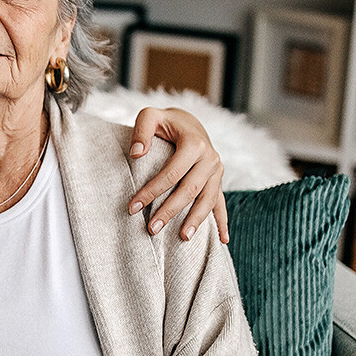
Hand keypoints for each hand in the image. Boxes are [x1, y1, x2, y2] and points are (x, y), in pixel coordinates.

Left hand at [127, 107, 228, 243]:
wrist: (188, 122)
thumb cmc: (165, 121)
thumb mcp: (151, 116)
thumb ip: (142, 131)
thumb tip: (136, 154)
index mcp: (194, 143)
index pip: (171, 173)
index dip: (151, 191)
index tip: (132, 208)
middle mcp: (210, 158)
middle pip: (189, 190)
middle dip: (170, 211)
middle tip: (151, 229)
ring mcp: (217, 171)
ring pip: (207, 200)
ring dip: (196, 220)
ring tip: (183, 237)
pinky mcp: (218, 180)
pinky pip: (221, 203)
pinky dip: (222, 222)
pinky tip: (223, 240)